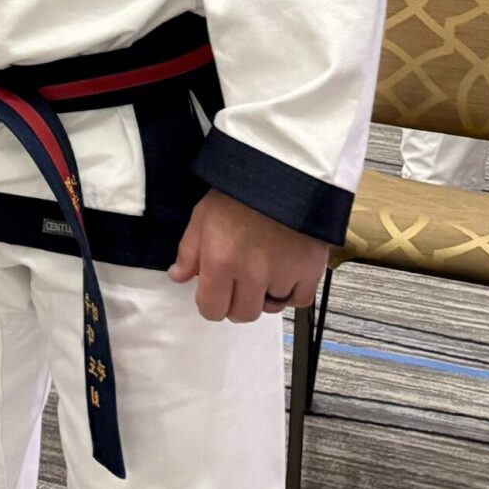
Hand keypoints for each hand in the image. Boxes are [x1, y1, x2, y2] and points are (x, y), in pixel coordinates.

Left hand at [169, 189, 330, 323]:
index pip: (212, 309)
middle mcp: (252, 274)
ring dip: (264, 295)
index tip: (213, 295)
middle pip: (243, 314)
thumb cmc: (238, 192)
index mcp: (220, 262)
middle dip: (235, 304)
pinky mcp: (310, 271)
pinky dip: (291, 292)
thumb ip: (189, 251)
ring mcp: (283, 275)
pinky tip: (284, 274)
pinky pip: (299, 300)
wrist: (282, 174)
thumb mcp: (202, 215)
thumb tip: (178, 276)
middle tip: (236, 285)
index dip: (210, 304)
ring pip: (271, 307)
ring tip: (261, 270)